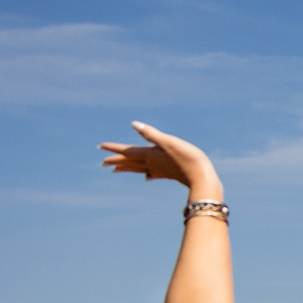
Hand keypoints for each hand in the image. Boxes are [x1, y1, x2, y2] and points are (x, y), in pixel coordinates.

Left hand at [100, 122, 222, 201]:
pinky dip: (147, 174)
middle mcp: (152, 163)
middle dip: (116, 161)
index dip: (113, 148)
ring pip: (139, 169)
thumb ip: (151, 134)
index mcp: (150, 154)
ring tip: (116, 170)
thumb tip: (134, 124)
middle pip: (130, 162)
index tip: (100, 147)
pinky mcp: (170, 174)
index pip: (127, 151)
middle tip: (102, 163)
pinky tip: (147, 177)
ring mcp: (161, 170)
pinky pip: (153, 174)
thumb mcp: (169, 142)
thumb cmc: (187, 158)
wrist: (202, 178)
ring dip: (127, 168)